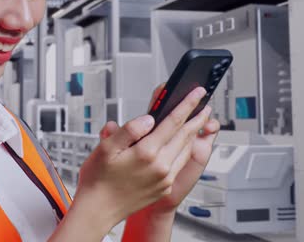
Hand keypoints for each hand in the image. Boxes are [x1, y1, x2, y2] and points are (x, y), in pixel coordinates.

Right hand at [101, 85, 220, 214]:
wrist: (97, 210)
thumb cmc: (98, 179)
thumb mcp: (105, 148)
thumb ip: (129, 130)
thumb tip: (149, 119)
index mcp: (146, 153)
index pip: (173, 122)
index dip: (187, 105)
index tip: (197, 94)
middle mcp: (160, 166)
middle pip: (185, 136)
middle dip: (197, 118)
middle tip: (206, 106)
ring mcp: (164, 179)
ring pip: (185, 150)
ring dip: (194, 134)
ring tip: (198, 123)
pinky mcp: (164, 188)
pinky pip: (179, 164)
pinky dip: (185, 151)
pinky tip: (183, 146)